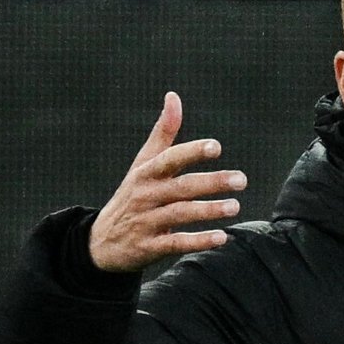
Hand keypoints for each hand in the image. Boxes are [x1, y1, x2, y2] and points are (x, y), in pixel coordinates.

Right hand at [89, 92, 243, 271]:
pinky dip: (198, 241)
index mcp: (146, 173)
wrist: (102, 241)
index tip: (216, 147)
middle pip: (181, 187)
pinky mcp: (149, 247)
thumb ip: (163, 133)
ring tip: (235, 206)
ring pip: (180, 214)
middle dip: (211, 182)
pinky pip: (176, 243)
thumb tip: (174, 96)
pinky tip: (221, 237)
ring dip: (208, 210)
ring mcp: (146, 221)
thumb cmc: (132, 195)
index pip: (169, 159)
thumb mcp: (143, 163)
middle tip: (241, 180)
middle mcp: (146, 195)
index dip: (191, 152)